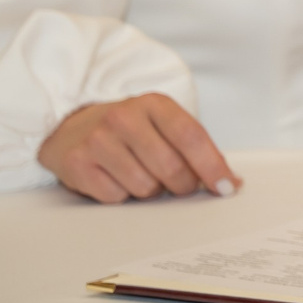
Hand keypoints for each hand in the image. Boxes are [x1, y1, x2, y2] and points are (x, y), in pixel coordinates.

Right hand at [37, 94, 236, 203]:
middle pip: (171, 167)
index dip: (213, 166)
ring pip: (145, 187)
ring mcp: (98, 139)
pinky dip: (123, 196)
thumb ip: (194, 148)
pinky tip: (116, 179)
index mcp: (154, 103)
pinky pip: (116, 198)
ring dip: (151, 191)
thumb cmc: (130, 130)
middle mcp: (124, 117)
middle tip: (179, 184)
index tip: (228, 187)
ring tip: (141, 175)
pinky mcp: (77, 163)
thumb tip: (230, 182)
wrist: (72, 126)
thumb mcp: (163, 124)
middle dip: (183, 185)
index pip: (191, 137)